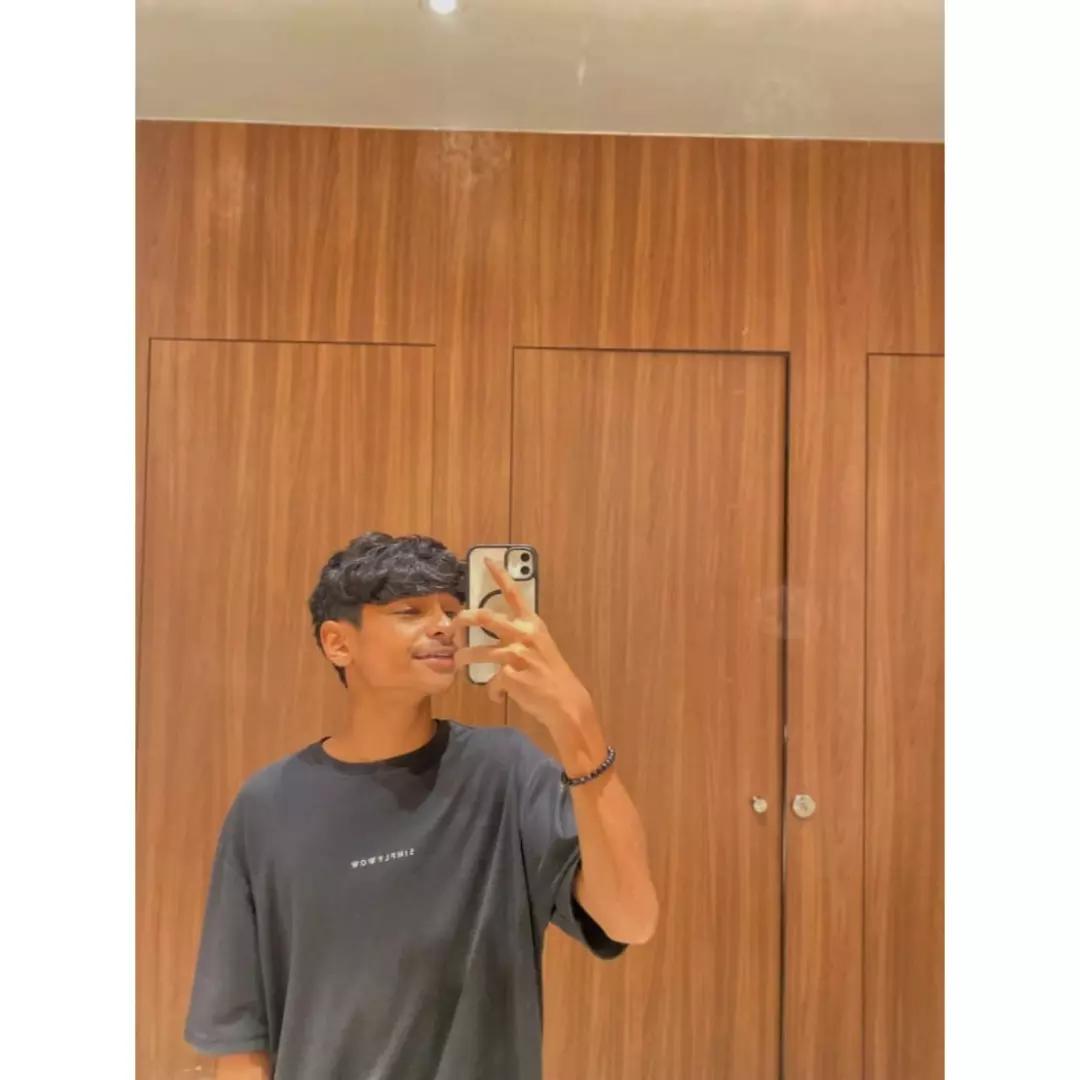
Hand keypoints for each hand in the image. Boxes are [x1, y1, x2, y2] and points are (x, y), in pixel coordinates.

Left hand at [451, 557, 592, 729]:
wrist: (565, 703)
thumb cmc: (551, 676)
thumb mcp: (541, 647)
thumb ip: (520, 637)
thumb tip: (496, 636)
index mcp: (532, 624)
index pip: (514, 594)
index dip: (500, 576)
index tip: (486, 561)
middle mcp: (524, 634)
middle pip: (484, 617)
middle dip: (462, 619)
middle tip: (451, 626)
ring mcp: (516, 655)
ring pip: (477, 653)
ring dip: (463, 659)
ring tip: (458, 663)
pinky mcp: (510, 676)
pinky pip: (490, 682)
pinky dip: (492, 691)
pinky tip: (499, 696)